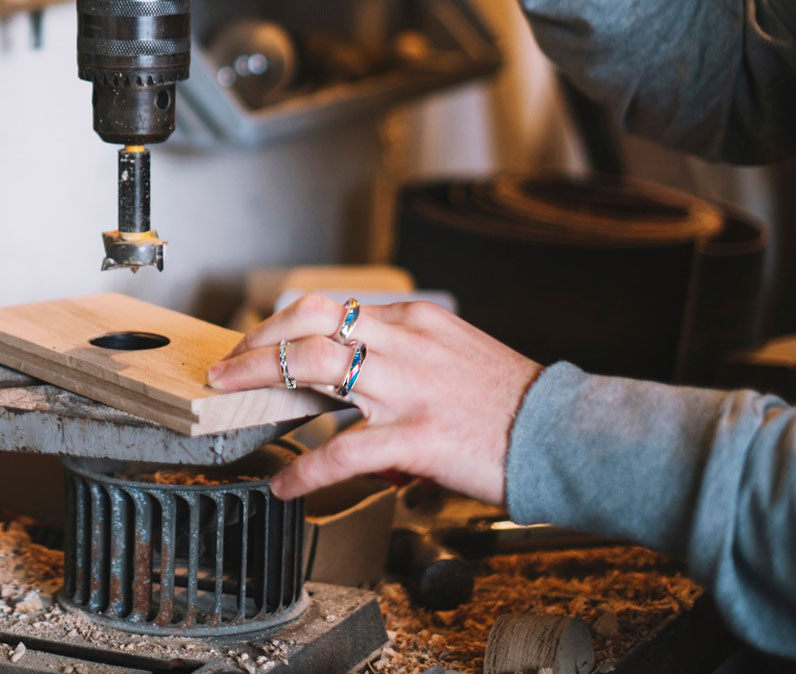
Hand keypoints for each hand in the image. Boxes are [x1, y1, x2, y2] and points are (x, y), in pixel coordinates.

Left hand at [207, 293, 541, 503]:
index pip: (331, 310)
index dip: (283, 327)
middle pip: (309, 320)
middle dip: (258, 340)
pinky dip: (305, 469)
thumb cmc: (515, 404)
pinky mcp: (418, 436)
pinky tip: (285, 484)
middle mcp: (405, 343)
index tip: (259, 345)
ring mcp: (409, 388)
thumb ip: (407, 367)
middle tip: (227, 364)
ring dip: (260, 378)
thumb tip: (366, 402)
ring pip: (314, 364)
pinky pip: (344, 450)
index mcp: (414, 322)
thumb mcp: (456, 359)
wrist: (568, 434)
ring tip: (230, 398)